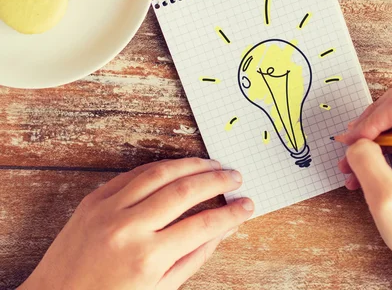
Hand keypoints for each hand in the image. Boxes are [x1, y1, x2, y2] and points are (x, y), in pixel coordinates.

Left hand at [19, 158, 253, 289]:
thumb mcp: (160, 289)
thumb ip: (195, 256)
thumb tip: (225, 228)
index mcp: (148, 258)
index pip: (204, 225)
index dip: (232, 213)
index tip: (248, 205)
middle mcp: (129, 228)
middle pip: (186, 190)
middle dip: (218, 180)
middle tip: (236, 178)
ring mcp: (108, 209)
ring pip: (161, 172)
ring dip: (193, 165)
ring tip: (214, 165)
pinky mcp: (94, 199)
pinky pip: (135, 174)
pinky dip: (161, 167)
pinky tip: (179, 168)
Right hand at [337, 74, 391, 289]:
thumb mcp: (385, 197)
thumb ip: (365, 159)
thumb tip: (354, 139)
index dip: (371, 121)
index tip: (351, 146)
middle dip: (375, 116)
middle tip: (355, 144)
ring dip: (374, 131)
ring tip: (354, 163)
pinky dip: (379, 142)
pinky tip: (362, 168)